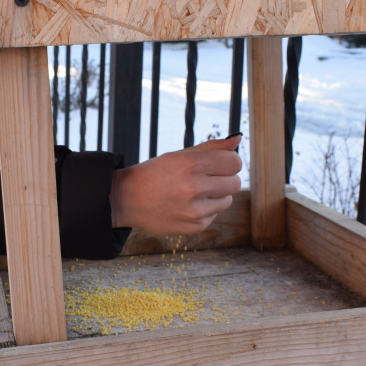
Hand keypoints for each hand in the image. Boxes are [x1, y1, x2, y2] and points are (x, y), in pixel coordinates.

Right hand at [109, 134, 242, 234]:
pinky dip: (205, 210)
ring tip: (194, 193)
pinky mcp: (194, 226)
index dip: (228, 162)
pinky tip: (186, 205)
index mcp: (192, 164)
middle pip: (236, 183)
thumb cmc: (155, 174)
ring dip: (216, 196)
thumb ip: (211, 147)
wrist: (127, 199)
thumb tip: (238, 138)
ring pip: (228, 200)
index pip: (234, 162)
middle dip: (226, 179)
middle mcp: (194, 187)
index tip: (218, 164)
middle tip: (207, 178)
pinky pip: (215, 214)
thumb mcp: (179, 155)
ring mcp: (195, 210)